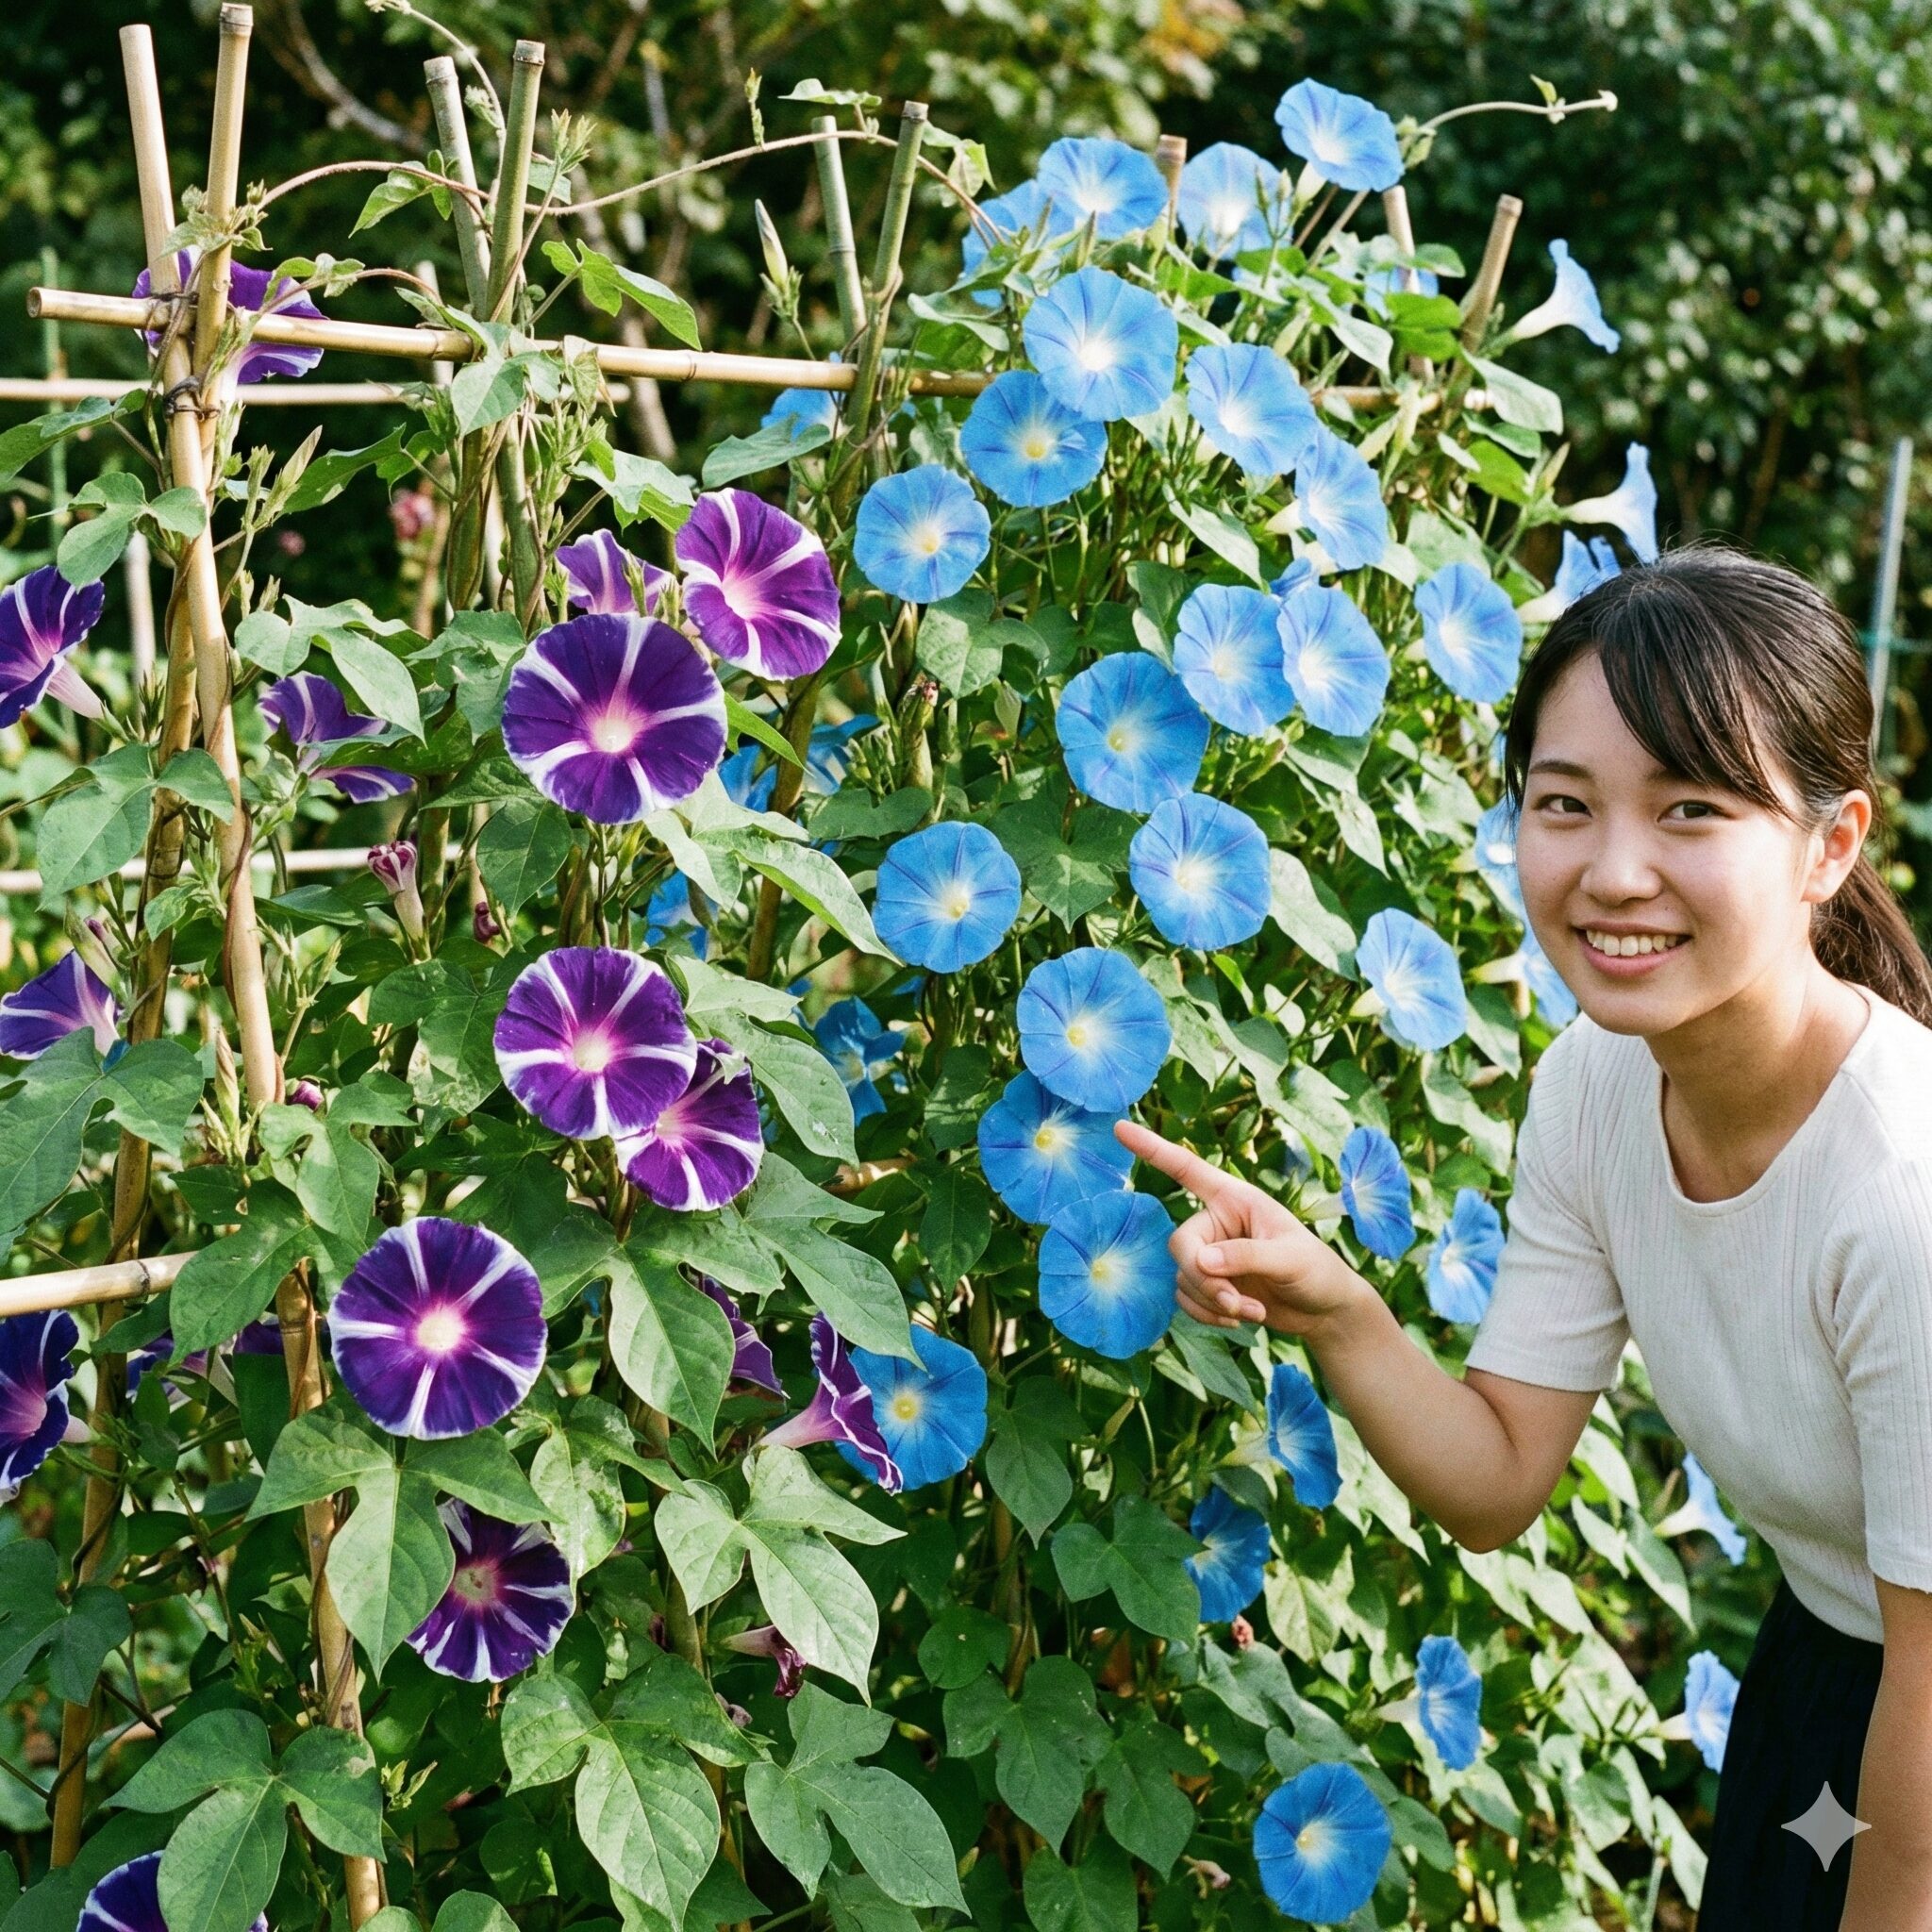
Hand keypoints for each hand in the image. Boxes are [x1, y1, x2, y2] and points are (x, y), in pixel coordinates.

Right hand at [1115, 1121, 1366, 1339]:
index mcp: (1236, 1200)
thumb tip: (1202, 1261)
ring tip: (1249, 1312)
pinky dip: (1209, 1313)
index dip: (1153, 1149)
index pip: (1187, 1169)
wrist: (1325, 1312)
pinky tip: (1240, 1319)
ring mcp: (1212, 1256)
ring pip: (1183, 1276)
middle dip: (1203, 1278)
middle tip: (1233, 1300)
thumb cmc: (1316, 1271)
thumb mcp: (1289, 1258)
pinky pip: (1186, 1298)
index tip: (1120, 1129)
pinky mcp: (1210, 1286)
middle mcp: (1217, 1223)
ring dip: (1211, 1301)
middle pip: (1181, 1244)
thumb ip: (1245, 1256)